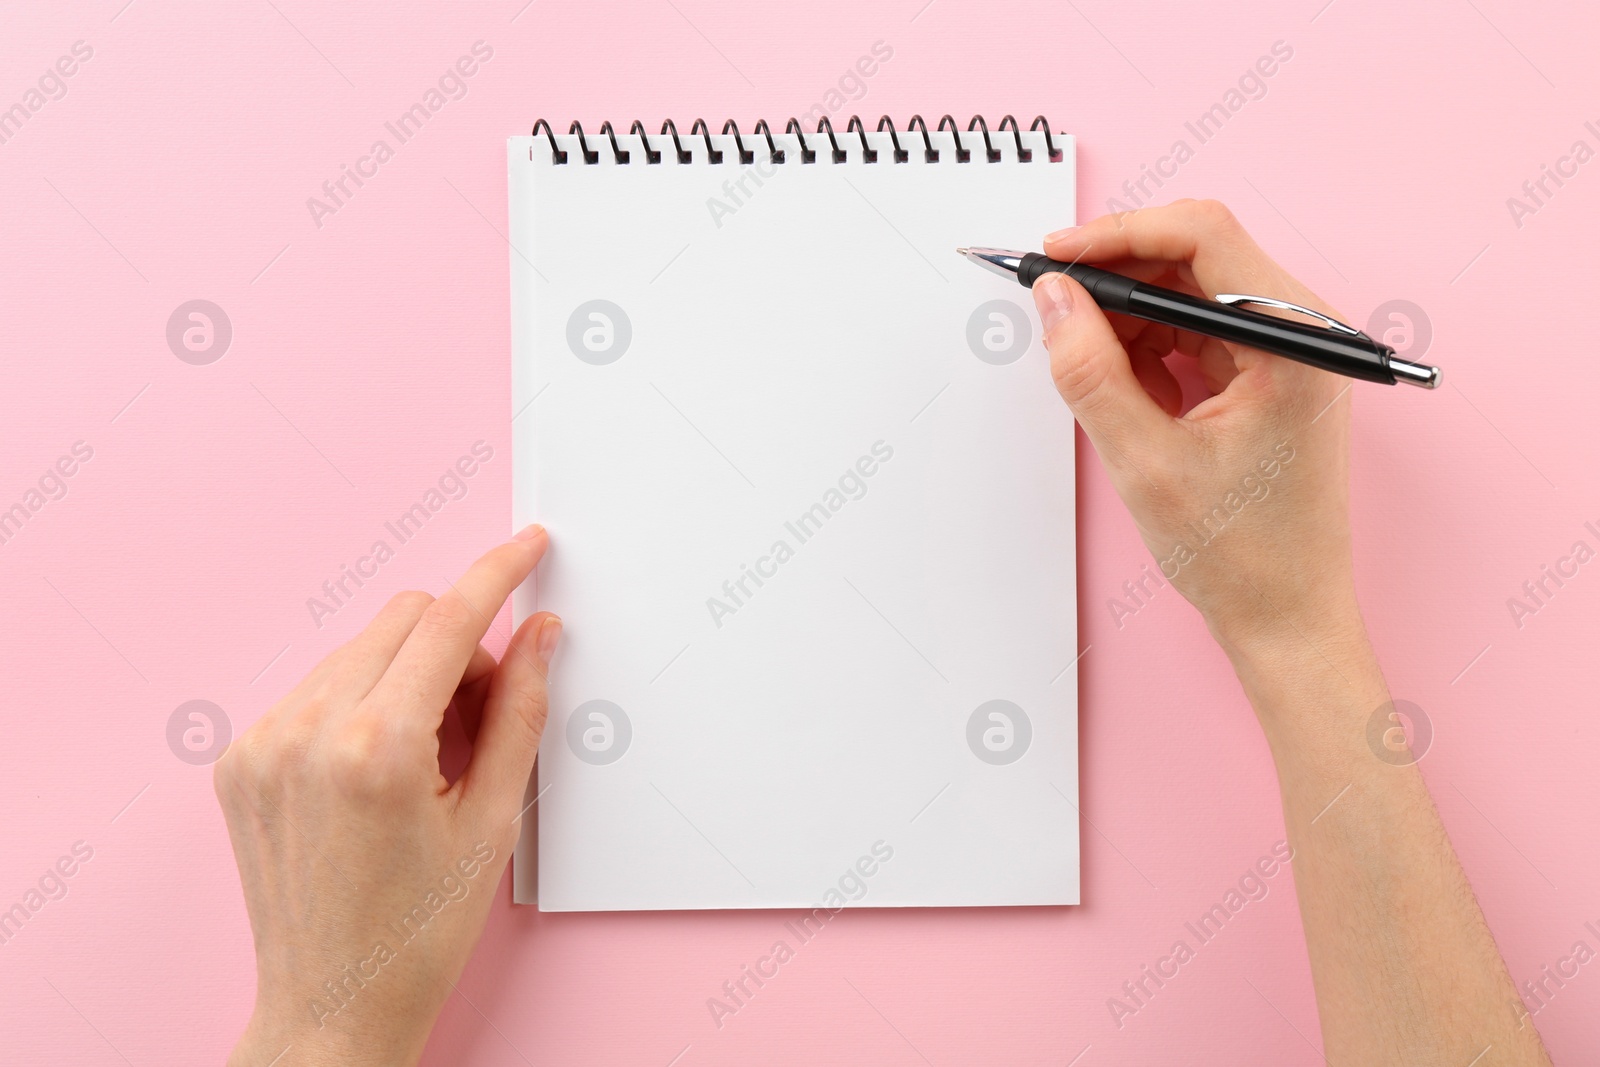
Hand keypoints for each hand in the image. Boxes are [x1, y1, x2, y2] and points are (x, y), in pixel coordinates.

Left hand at [216, 528, 557, 1066]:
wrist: (332, 1005)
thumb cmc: (418, 933)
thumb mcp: (494, 822)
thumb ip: (520, 711)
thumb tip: (539, 634)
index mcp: (376, 748)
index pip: (447, 620)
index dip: (496, 574)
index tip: (527, 547)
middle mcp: (306, 732)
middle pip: (401, 618)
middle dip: (457, 641)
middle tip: (486, 707)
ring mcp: (262, 744)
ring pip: (359, 648)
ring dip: (409, 670)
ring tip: (433, 751)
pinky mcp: (239, 759)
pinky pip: (317, 686)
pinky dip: (362, 698)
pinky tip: (383, 763)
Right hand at [1034, 200, 1357, 653]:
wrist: (1287, 620)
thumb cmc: (1241, 556)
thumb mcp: (1143, 462)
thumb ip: (1090, 372)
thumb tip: (1054, 300)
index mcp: (1296, 342)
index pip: (1204, 237)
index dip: (1119, 235)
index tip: (1057, 256)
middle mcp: (1304, 334)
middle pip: (1196, 259)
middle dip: (1118, 281)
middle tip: (1055, 312)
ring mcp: (1290, 354)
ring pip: (1191, 296)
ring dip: (1132, 324)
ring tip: (1100, 382)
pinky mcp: (1271, 376)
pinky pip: (1199, 334)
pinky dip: (1153, 353)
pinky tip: (1133, 400)